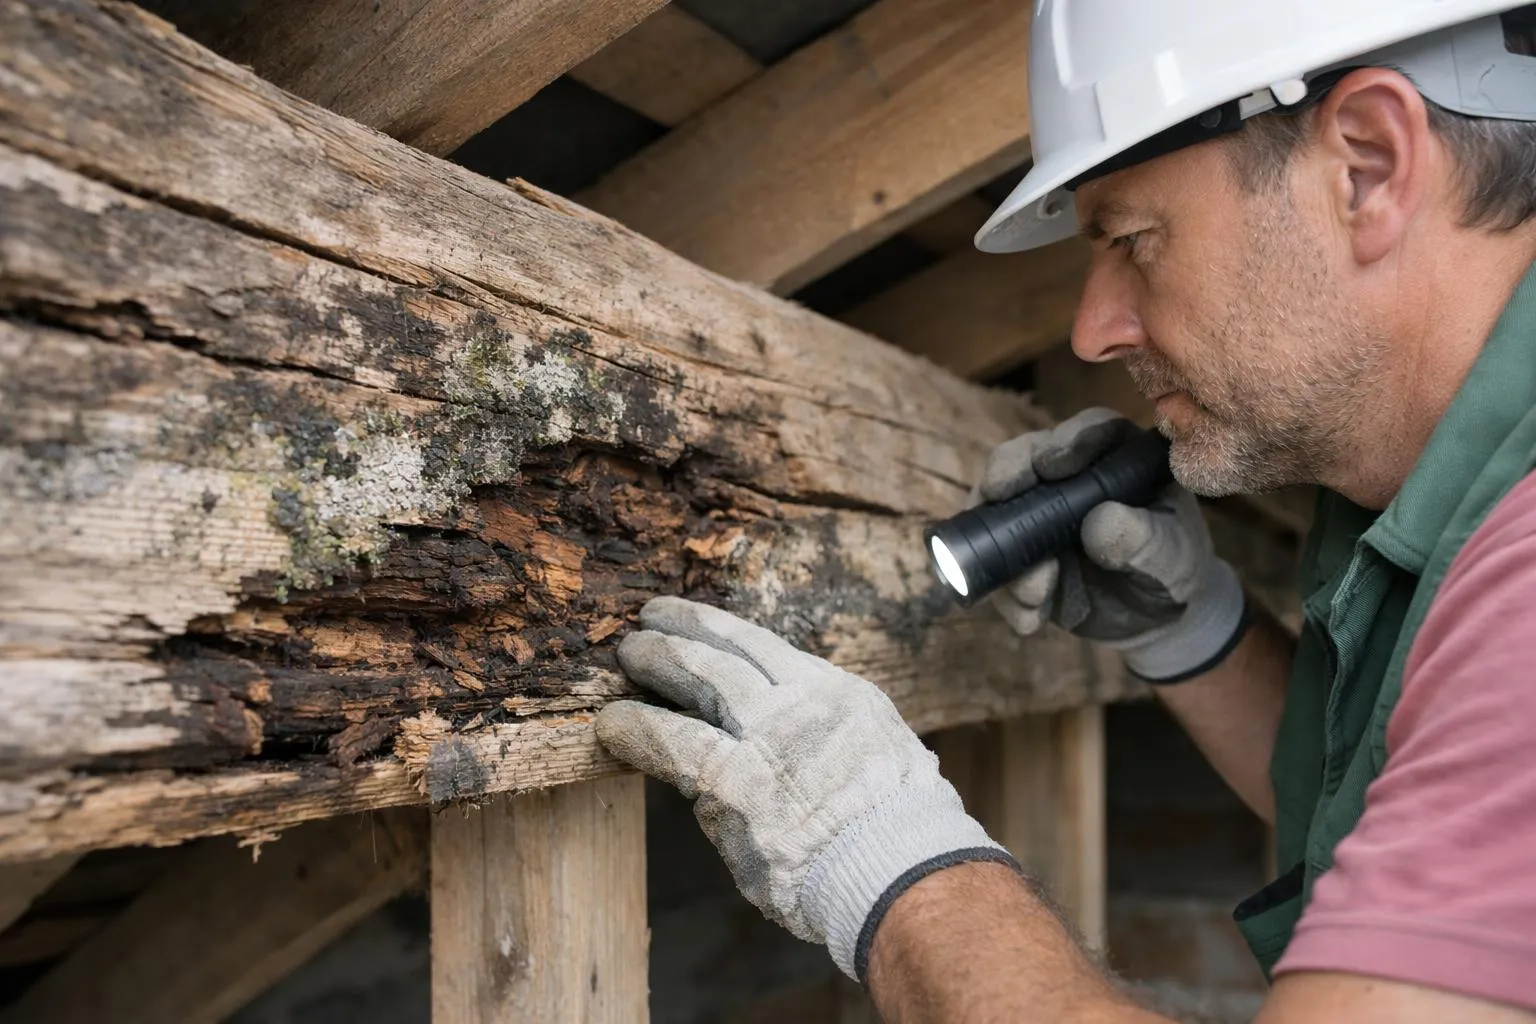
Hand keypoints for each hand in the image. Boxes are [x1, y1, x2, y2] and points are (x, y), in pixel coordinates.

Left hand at [595, 597, 1017, 979]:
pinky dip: (636, 731)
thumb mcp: (882, 749)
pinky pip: (670, 747)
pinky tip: (612, 725)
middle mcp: (797, 706)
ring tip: (625, 657)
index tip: (686, 615)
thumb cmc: (899, 829)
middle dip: (679, 634)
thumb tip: (803, 730)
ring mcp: (763, 742)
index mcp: (835, 694)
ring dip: (654, 665)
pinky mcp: (731, 786)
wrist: (898, 871)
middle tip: (646, 625)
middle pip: (723, 655)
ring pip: (696, 684)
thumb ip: (832, 731)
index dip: (716, 625)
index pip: (762, 645)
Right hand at [979, 408, 1246, 681]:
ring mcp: (1035, 511)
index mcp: (1116, 458)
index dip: (1067, 441)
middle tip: (997, 492)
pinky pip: (996, 564)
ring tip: (1034, 592)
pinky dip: (1007, 593)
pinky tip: (1031, 618)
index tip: (1049, 464)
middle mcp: (1068, 474)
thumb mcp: (1171, 556)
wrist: (1155, 616)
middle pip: (1027, 455)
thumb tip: (1098, 522)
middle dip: (1008, 472)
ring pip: (998, 507)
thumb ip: (1143, 538)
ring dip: (1002, 545)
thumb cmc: (1173, 568)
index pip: (1092, 431)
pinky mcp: (1017, 552)